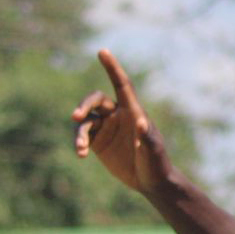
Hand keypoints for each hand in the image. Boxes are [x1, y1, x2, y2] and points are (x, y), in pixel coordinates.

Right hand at [73, 51, 174, 193]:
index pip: (122, 84)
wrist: (151, 182)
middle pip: (95, 100)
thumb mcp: (154, 152)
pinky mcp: (98, 141)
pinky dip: (79, 142)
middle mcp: (117, 115)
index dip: (112, 68)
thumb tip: (142, 123)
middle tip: (77, 117)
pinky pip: (83, 134)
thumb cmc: (157, 164)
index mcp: (133, 111)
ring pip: (85, 119)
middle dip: (84, 105)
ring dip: (80, 131)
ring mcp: (106, 127)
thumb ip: (148, 138)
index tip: (102, 51)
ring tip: (81, 148)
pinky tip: (81, 154)